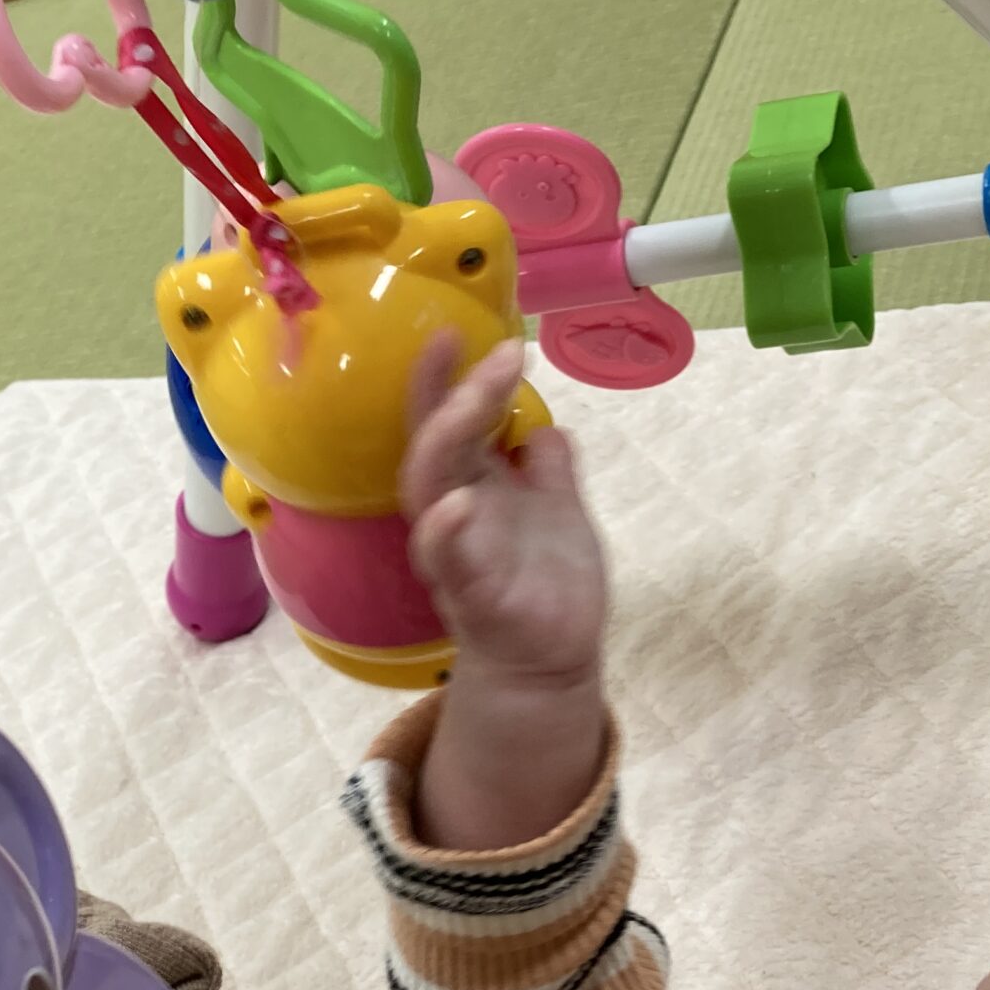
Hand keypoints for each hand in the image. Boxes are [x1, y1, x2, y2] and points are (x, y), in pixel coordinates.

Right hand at [401, 332, 606, 692]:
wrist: (553, 661)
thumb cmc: (546, 585)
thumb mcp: (558, 510)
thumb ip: (547, 467)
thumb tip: (543, 426)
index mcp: (471, 488)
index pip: (446, 422)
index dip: (443, 378)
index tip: (456, 328)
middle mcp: (453, 515)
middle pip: (434, 444)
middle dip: (452, 393)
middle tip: (496, 351)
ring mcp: (457, 556)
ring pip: (430, 491)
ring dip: (447, 438)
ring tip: (476, 397)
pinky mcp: (474, 598)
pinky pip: (451, 563)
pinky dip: (448, 532)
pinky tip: (460, 503)